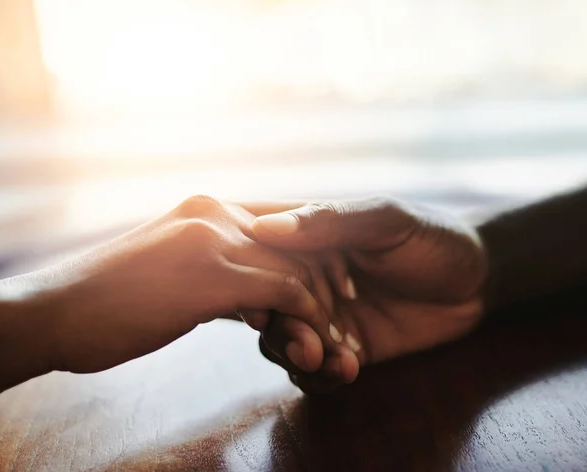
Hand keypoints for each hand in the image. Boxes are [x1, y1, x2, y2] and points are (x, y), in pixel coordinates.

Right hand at [30, 196, 340, 374]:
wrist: (55, 311)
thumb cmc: (109, 300)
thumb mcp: (171, 273)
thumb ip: (218, 276)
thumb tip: (257, 301)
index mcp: (206, 208)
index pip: (281, 222)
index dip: (309, 256)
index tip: (327, 291)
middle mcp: (215, 212)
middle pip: (297, 242)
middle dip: (325, 283)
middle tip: (340, 318)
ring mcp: (214, 238)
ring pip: (295, 267)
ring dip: (319, 308)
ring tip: (332, 341)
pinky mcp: (214, 274)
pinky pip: (283, 292)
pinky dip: (304, 320)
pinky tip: (307, 345)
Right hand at [246, 198, 486, 391]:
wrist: (477, 282)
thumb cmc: (430, 236)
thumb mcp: (383, 219)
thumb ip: (328, 221)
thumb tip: (264, 227)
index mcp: (307, 242)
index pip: (259, 262)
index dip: (251, 286)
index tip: (263, 308)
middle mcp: (306, 280)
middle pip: (267, 310)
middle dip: (282, 332)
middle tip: (310, 346)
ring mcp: (323, 317)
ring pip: (284, 344)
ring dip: (300, 358)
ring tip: (338, 362)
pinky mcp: (343, 349)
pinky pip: (314, 370)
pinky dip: (321, 377)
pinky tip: (349, 369)